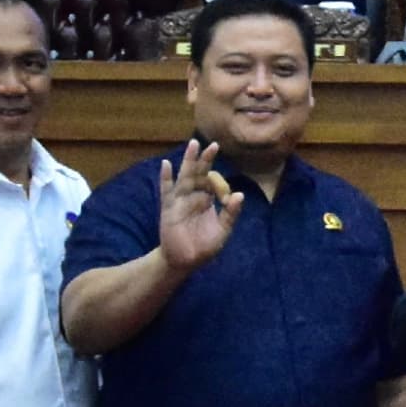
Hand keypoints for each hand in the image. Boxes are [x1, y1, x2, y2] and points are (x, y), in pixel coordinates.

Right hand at [155, 139, 240, 273]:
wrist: (185, 261)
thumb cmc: (204, 247)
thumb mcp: (223, 232)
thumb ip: (230, 214)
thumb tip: (240, 195)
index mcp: (208, 200)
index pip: (215, 184)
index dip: (221, 186)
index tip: (227, 199)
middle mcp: (194, 196)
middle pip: (200, 173)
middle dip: (206, 160)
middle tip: (214, 145)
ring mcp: (180, 200)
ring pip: (185, 176)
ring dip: (189, 161)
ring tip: (193, 145)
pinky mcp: (169, 208)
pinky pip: (166, 190)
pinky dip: (165, 177)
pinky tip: (165, 164)